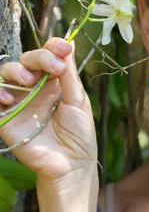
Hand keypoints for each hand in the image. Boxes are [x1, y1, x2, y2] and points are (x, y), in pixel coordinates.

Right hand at [0, 37, 97, 185]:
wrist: (71, 165)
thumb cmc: (79, 134)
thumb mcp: (78, 101)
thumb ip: (69, 75)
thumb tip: (68, 46)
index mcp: (54, 81)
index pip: (48, 55)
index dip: (53, 46)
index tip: (63, 47)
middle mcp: (35, 87)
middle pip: (27, 59)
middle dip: (39, 57)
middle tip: (53, 67)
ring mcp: (19, 101)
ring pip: (6, 73)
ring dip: (16, 70)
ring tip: (30, 81)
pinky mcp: (6, 117)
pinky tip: (10, 97)